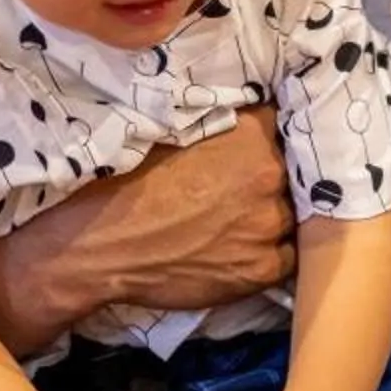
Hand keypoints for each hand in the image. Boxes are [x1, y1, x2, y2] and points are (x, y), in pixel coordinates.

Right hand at [0, 121, 295, 356]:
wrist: (98, 244)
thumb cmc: (126, 183)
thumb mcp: (173, 133)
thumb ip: (220, 127)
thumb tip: (244, 122)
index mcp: (251, 133)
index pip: (287, 124)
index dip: (273, 137)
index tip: (261, 146)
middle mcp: (270, 174)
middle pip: (293, 173)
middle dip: (273, 180)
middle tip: (239, 191)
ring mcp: (269, 224)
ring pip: (290, 217)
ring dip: (271, 219)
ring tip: (236, 223)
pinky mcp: (262, 268)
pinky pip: (285, 258)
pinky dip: (267, 255)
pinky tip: (238, 251)